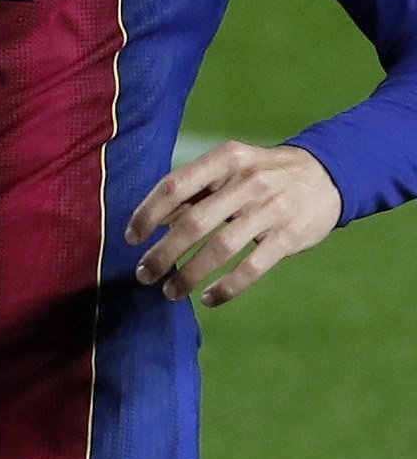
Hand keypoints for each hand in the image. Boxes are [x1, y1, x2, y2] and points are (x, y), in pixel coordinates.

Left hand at [127, 140, 341, 307]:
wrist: (326, 175)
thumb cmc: (262, 174)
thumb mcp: (230, 166)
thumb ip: (195, 188)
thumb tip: (152, 219)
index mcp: (225, 159)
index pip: (175, 186)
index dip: (148, 213)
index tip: (131, 237)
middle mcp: (247, 182)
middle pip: (193, 223)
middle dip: (162, 253)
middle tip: (143, 274)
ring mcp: (270, 210)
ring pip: (220, 250)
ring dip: (189, 275)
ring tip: (170, 292)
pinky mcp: (290, 236)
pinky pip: (252, 268)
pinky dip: (227, 288)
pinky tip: (209, 299)